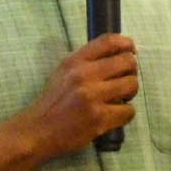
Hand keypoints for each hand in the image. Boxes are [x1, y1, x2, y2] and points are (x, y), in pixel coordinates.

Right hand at [17, 34, 137, 159]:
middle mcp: (84, 75)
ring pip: (131, 84)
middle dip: (132, 70)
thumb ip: (86, 62)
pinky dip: (126, 113)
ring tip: (121, 97)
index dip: (126, 43)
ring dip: (131, 92)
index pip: (108, 41)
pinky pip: (128, 110)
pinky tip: (115, 114)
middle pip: (126, 61)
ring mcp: (92, 96)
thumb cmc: (54, 100)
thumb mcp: (64, 72)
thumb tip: (116, 55)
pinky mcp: (99, 118)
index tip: (131, 50)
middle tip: (125, 79)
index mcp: (75, 61)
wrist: (39, 129)